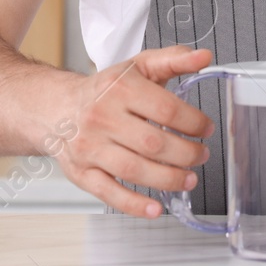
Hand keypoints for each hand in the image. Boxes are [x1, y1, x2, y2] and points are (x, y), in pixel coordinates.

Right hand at [52, 45, 214, 217]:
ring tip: (188, 178)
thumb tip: (204, 57)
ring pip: (134, 170)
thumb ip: (174, 59)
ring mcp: (90, 147)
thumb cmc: (107, 89)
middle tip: (201, 155)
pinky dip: (134, 204)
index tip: (206, 129)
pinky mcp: (81, 172)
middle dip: (186, 154)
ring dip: (168, 179)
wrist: (59, 107)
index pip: (166, 109)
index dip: (194, 122)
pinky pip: (109, 193)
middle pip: (153, 143)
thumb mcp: (140, 66)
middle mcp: (102, 117)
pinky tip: (156, 208)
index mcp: (120, 88)